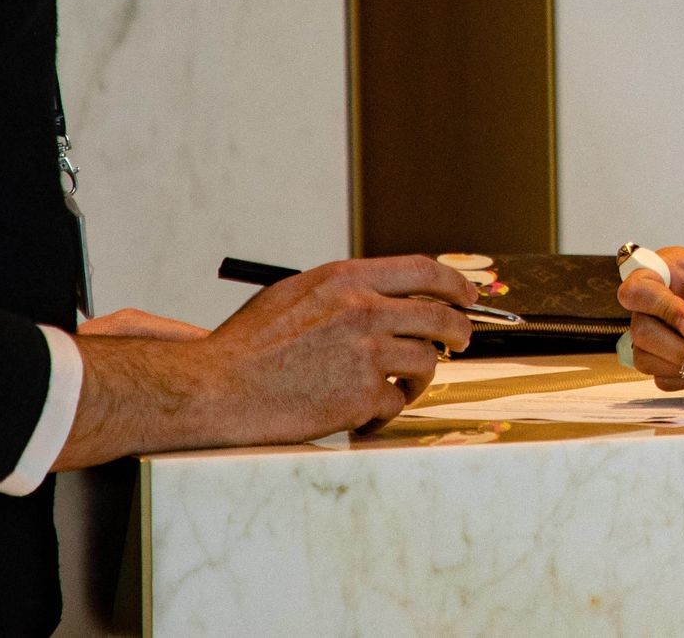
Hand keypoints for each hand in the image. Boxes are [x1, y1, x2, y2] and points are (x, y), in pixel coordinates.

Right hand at [56, 254, 479, 469]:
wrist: (217, 389)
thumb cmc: (248, 346)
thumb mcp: (296, 294)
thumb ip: (343, 290)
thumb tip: (385, 293)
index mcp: (347, 279)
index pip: (424, 270)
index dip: (454, 283)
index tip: (466, 296)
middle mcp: (364, 310)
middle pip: (440, 317)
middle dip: (459, 331)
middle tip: (460, 341)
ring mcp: (367, 354)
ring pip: (426, 363)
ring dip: (418, 377)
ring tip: (398, 386)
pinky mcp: (363, 396)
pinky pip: (396, 403)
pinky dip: (384, 411)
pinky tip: (362, 413)